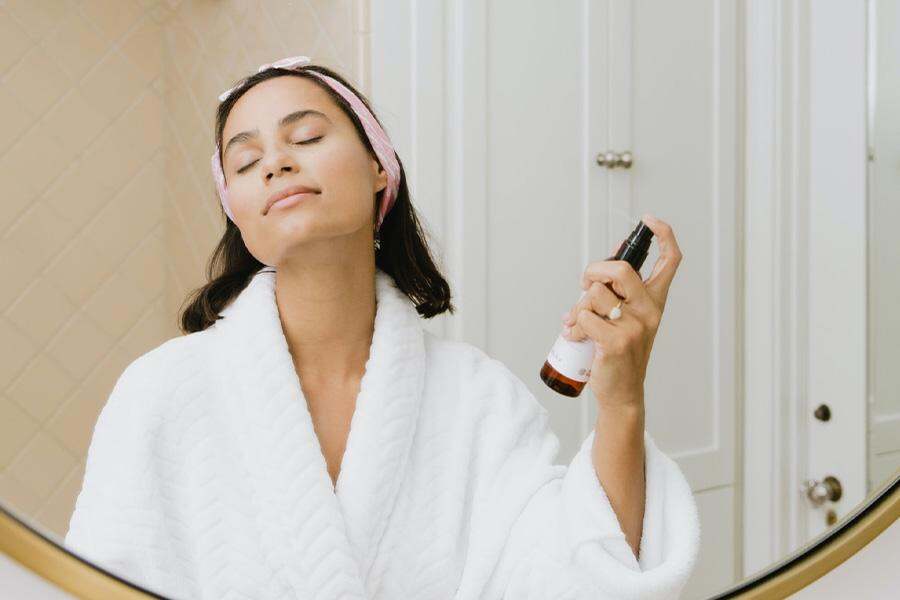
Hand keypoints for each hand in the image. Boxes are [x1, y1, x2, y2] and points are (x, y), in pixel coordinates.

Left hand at [561, 213, 682, 409]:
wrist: (621, 392)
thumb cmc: (618, 352)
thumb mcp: (625, 319)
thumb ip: (616, 294)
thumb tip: (597, 270)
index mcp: (655, 301)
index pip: (670, 261)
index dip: (663, 235)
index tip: (649, 221)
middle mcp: (649, 310)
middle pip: (620, 269)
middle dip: (593, 271)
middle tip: (585, 286)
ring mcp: (634, 326)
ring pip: (595, 294)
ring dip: (579, 306)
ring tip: (579, 322)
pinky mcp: (616, 341)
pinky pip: (584, 317)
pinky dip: (573, 325)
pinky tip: (576, 336)